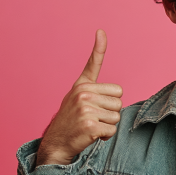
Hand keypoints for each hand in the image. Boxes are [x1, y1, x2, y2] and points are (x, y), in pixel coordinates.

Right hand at [36, 30, 122, 165]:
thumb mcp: (79, 101)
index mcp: (82, 86)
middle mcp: (83, 93)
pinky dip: (106, 136)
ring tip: (92, 125)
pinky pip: (112, 130)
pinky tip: (92, 135)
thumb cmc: (72, 121)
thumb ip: (96, 93)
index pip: (94, 63)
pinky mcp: (90, 124)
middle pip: (119, 100)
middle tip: (94, 117)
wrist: (57, 143)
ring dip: (108, 124)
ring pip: (117, 115)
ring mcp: (86, 108)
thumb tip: (118, 93)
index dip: (99, 48)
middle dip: (111, 112)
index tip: (101, 31)